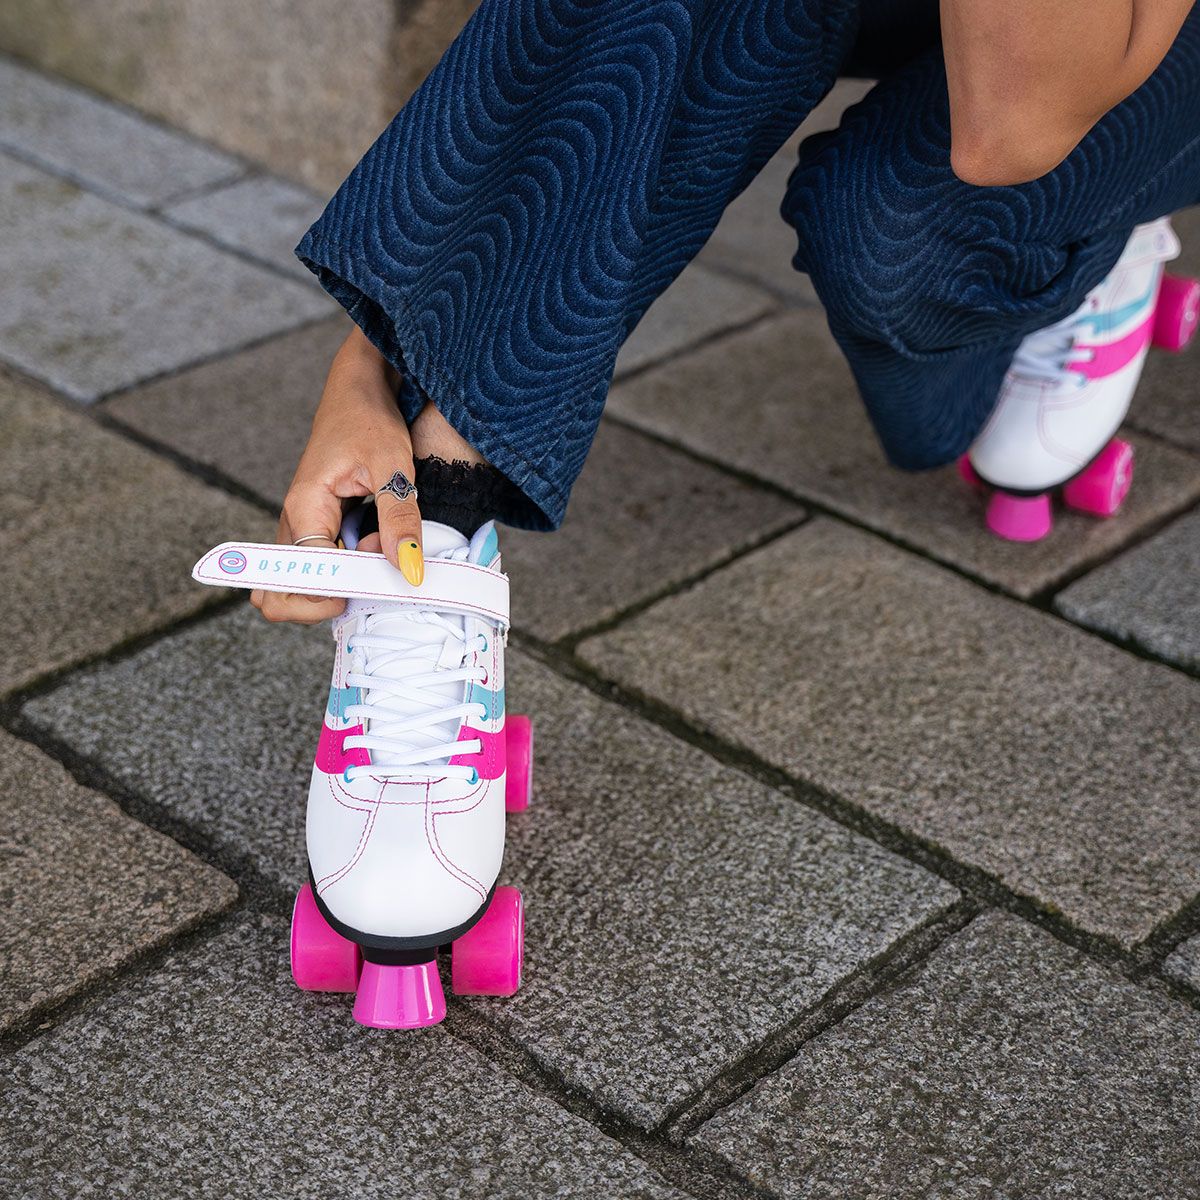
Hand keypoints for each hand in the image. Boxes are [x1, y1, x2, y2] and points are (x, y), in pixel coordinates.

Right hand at [251, 328, 423, 624]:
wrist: (358, 390)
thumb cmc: (370, 419)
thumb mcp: (393, 466)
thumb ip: (400, 517)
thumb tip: (409, 569)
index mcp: (304, 508)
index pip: (304, 576)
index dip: (338, 590)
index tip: (376, 580)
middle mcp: (293, 525)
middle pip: (281, 594)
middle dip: (321, 603)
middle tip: (368, 579)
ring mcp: (301, 530)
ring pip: (300, 585)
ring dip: (337, 588)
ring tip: (376, 557)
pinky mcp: (316, 530)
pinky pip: (321, 568)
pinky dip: (347, 573)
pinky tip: (378, 548)